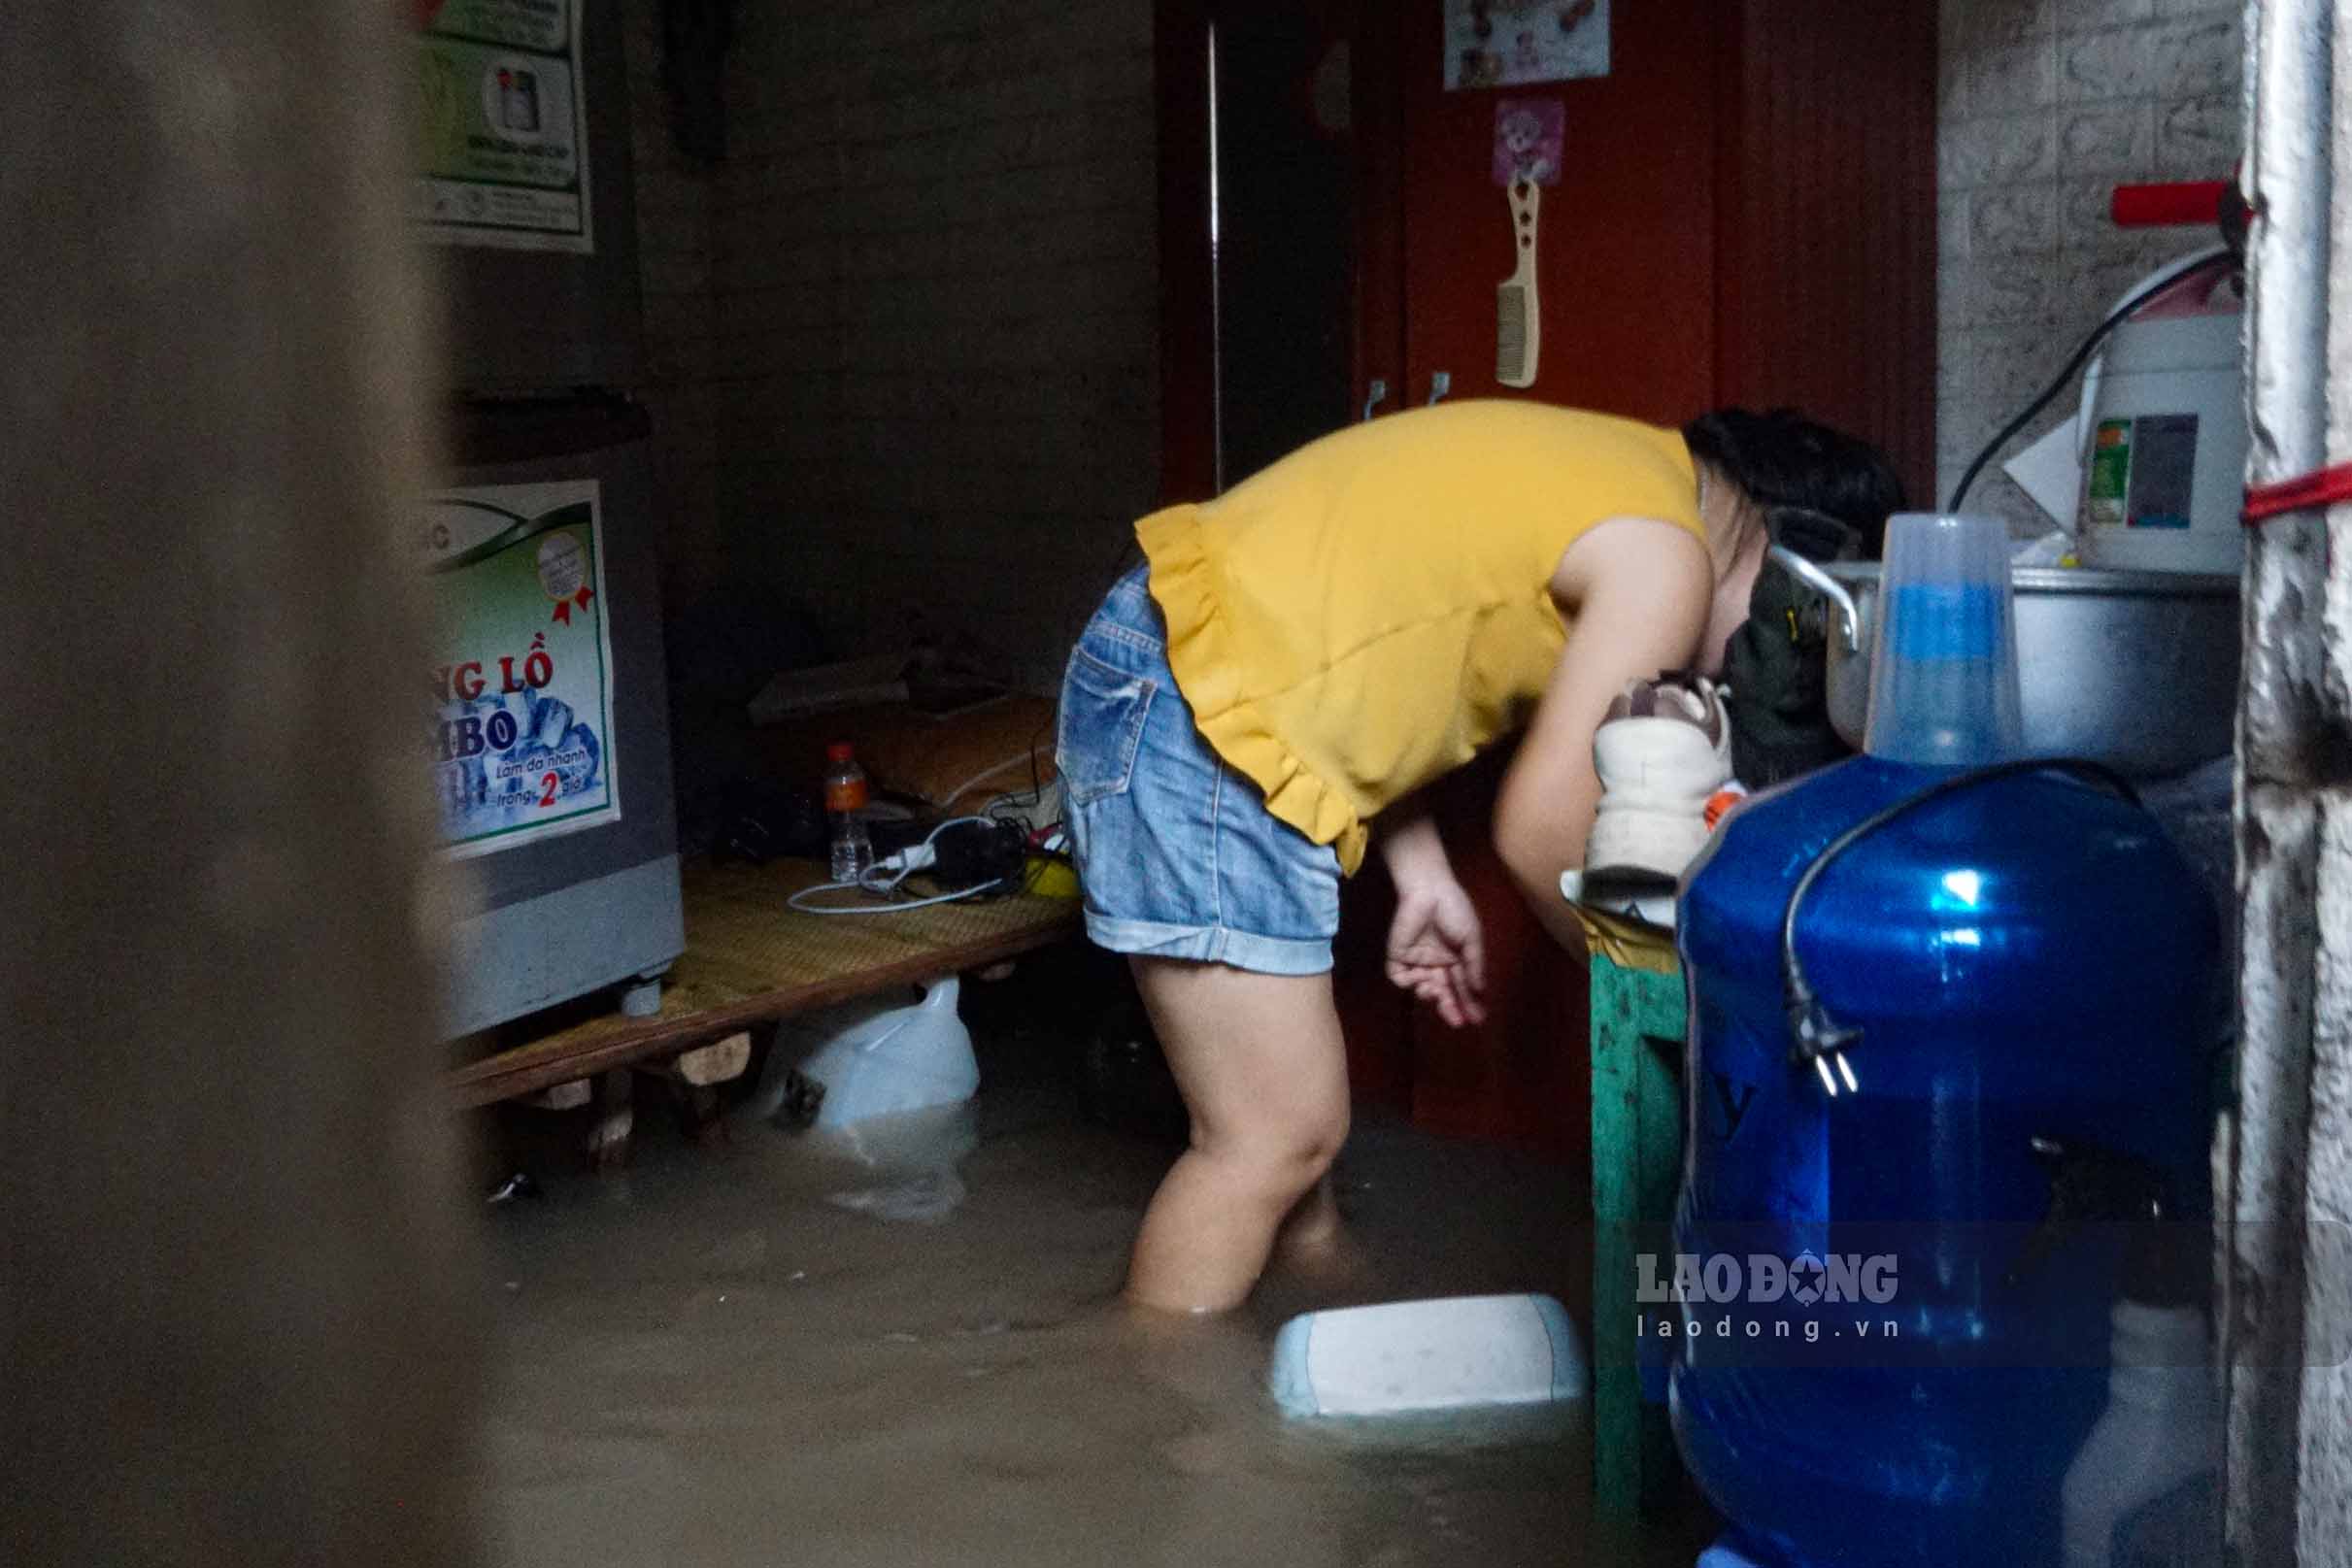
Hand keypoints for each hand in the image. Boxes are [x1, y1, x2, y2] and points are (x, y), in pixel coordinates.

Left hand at [1385, 877, 1487, 1028]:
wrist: (1430, 889)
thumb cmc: (1454, 910)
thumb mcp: (1471, 938)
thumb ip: (1474, 965)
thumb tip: (1480, 991)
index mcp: (1455, 957)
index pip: (1462, 985)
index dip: (1469, 1002)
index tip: (1478, 1019)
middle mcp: (1437, 961)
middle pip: (1443, 991)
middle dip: (1451, 1007)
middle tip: (1458, 1022)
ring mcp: (1417, 959)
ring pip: (1423, 987)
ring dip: (1432, 995)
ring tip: (1439, 994)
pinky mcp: (1398, 954)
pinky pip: (1400, 977)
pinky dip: (1408, 983)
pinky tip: (1420, 982)